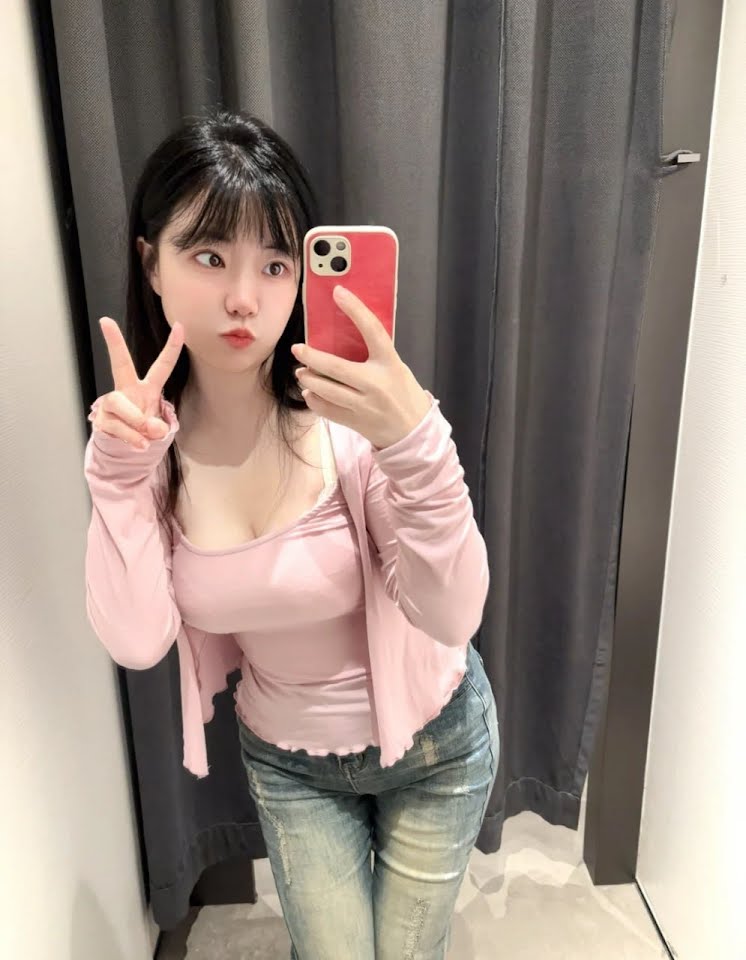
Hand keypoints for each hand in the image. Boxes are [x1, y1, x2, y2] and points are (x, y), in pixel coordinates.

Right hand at [89, 317, 184, 448]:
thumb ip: (157, 427)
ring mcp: (111, 403)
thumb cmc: (143, 432)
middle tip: (106, 321)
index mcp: (147, 389)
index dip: (172, 348)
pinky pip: (115, 425)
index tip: (181, 326)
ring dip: (134, 421)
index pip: (162, 366)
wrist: (124, 449)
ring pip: (118, 403)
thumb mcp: (157, 430)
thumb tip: (150, 429)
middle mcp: (127, 391)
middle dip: (114, 343)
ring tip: (145, 437)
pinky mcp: (101, 418)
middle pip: (120, 364)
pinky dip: (131, 437)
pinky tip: (139, 444)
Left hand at [291, 286, 431, 449]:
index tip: (338, 293)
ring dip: (309, 379)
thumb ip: (375, 355)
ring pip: (326, 390)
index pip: (372, 330)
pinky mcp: (354, 421)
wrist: (413, 432)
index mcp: (390, 364)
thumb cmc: (404, 394)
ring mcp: (364, 405)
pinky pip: (326, 409)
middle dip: (312, 357)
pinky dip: (314, 399)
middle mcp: (376, 384)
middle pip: (336, 367)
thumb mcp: (397, 368)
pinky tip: (310, 392)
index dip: (355, 309)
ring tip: (302, 372)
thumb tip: (347, 333)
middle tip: (297, 349)